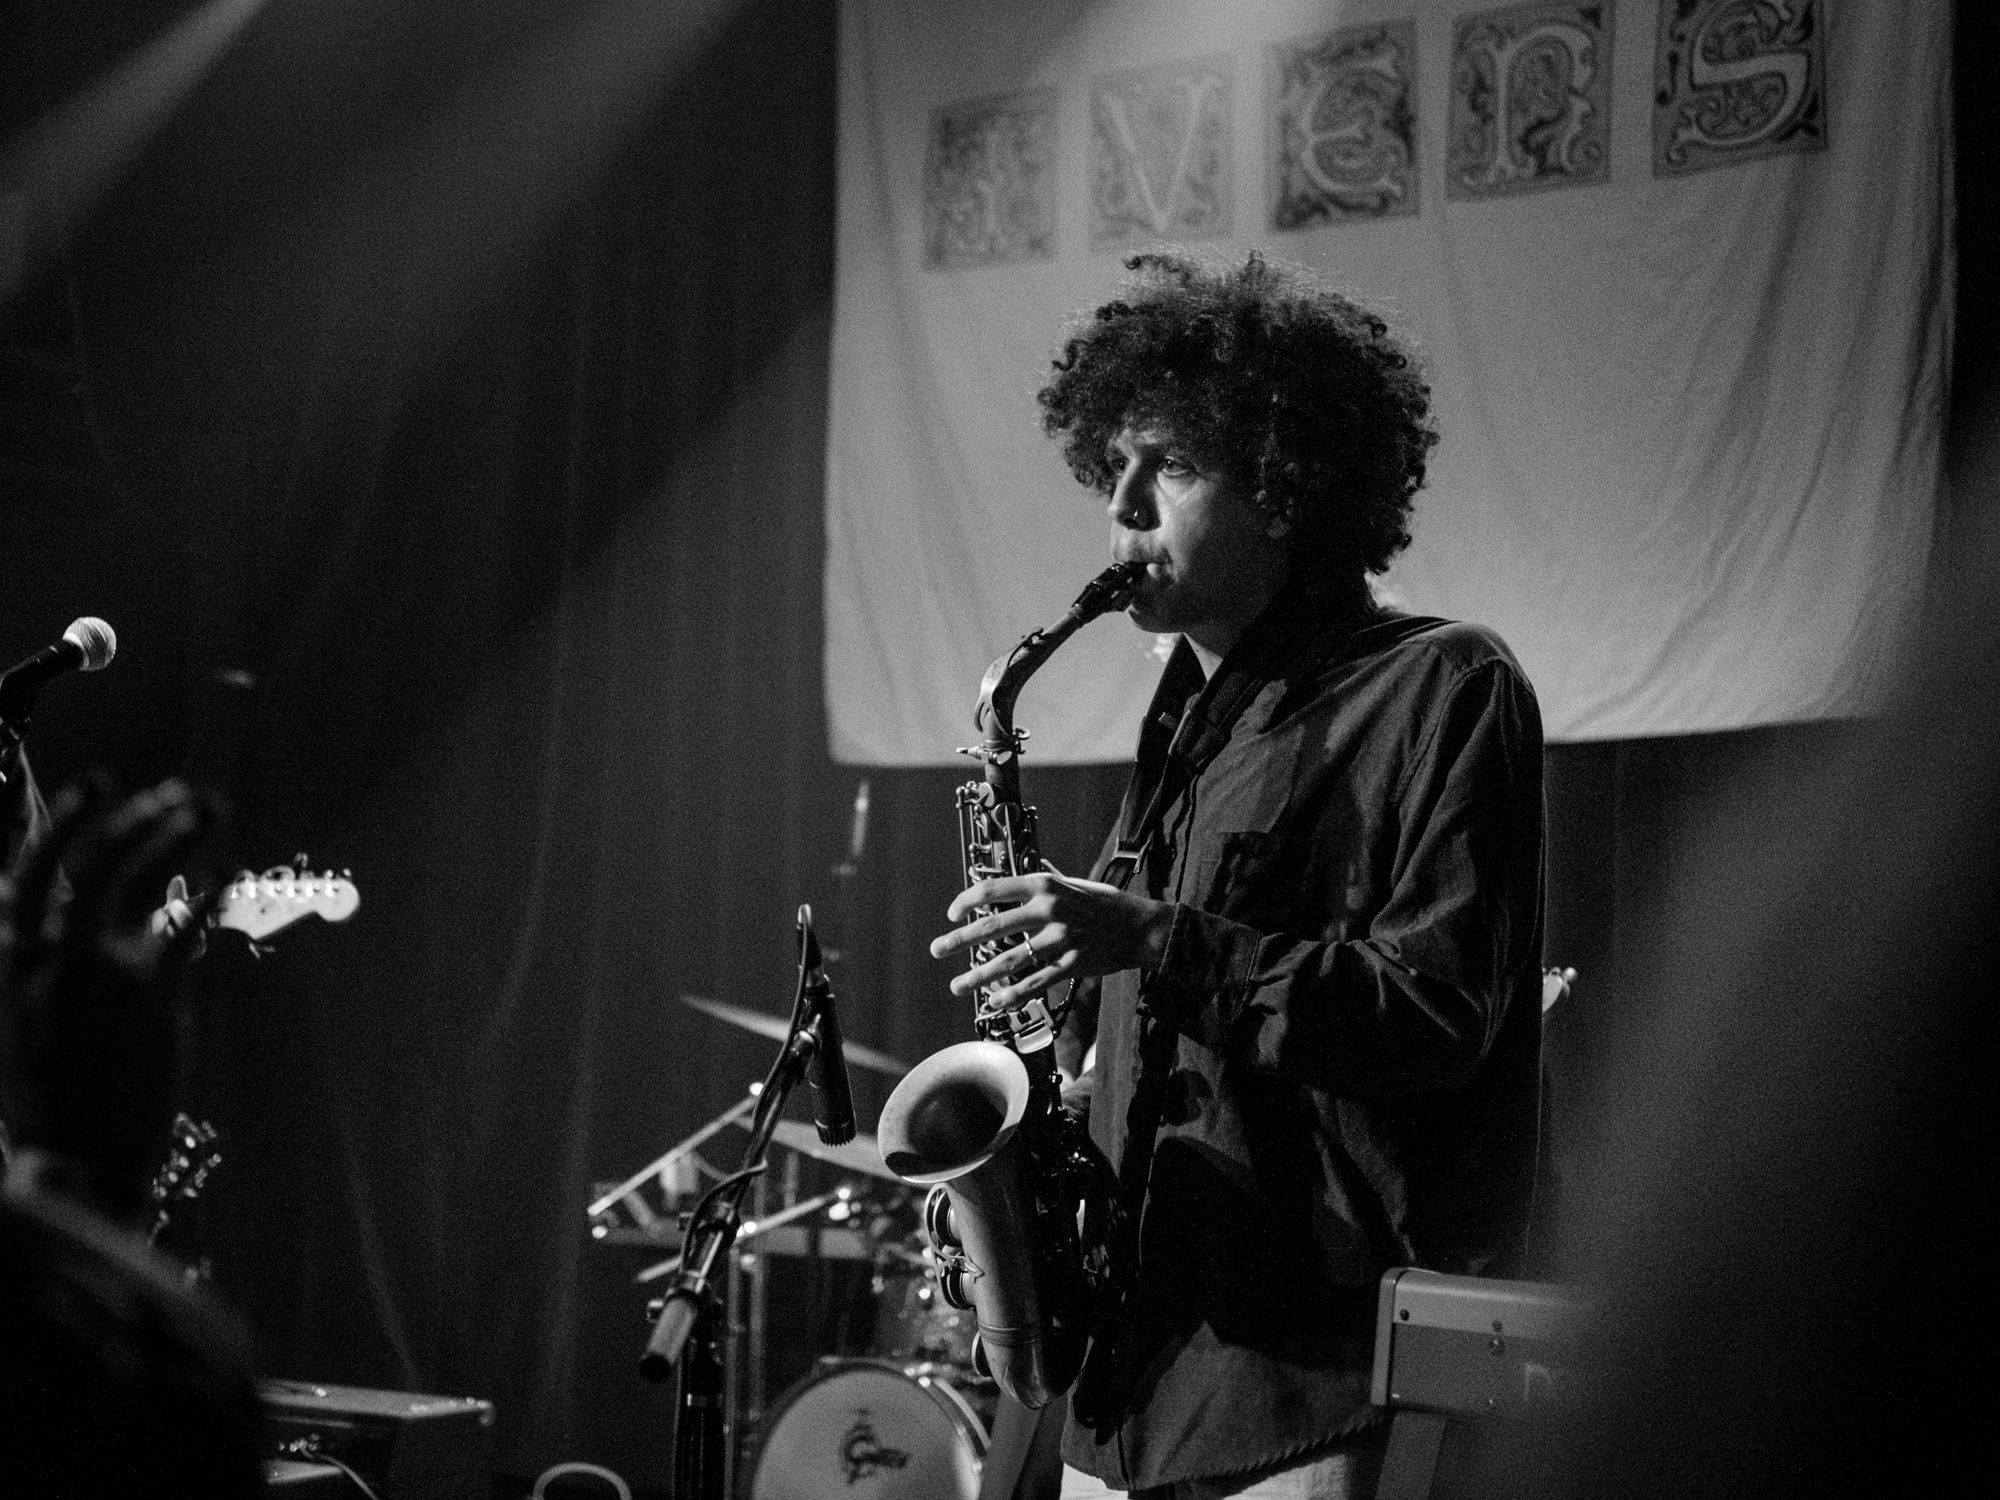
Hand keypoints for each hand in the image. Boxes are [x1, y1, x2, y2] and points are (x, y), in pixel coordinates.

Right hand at [1, 776, 220, 1220]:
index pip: (29, 869)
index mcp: (7, 960)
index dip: (67, 819)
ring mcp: (100, 974)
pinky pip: (188, 928)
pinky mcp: (152, 1000)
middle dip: (138, 816)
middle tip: (180, 794)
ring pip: (141, 879)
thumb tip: (85, 916)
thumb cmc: (51, 1102)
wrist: (72, 1168)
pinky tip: (231, 871)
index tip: (100, 781)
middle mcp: (48, 957)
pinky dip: (211, 893)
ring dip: (178, 835)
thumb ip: (49, 963)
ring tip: (210, 808)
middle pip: (94, 861)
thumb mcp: (27, 1023)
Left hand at [928, 871, 1172, 1006]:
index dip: (967, 901)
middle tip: (937, 949)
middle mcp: (1050, 910)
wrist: (1140, 928)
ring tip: (956, 984)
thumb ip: (1048, 879)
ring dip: (979, 974)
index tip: (953, 914)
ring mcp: (1060, 939)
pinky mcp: (1071, 964)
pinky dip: (1013, 993)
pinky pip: (1036, 982)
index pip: (995, 890)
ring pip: (1010, 960)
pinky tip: (994, 1001)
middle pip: (994, 926)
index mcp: (1046, 885)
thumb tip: (1030, 868)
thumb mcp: (1075, 883)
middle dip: (959, 940)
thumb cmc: (1106, 903)